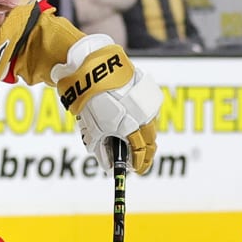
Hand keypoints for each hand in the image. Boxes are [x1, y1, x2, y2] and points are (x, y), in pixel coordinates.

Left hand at [51, 34, 162, 173]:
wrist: (92, 71)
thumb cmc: (90, 101)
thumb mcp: (92, 130)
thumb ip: (101, 149)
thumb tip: (107, 165)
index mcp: (130, 129)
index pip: (140, 153)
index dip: (139, 164)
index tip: (136, 170)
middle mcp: (142, 118)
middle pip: (151, 142)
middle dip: (146, 154)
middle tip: (140, 162)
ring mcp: (145, 105)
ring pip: (151, 127)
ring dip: (146, 138)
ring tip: (138, 144)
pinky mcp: (144, 93)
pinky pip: (148, 112)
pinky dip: (144, 121)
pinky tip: (136, 124)